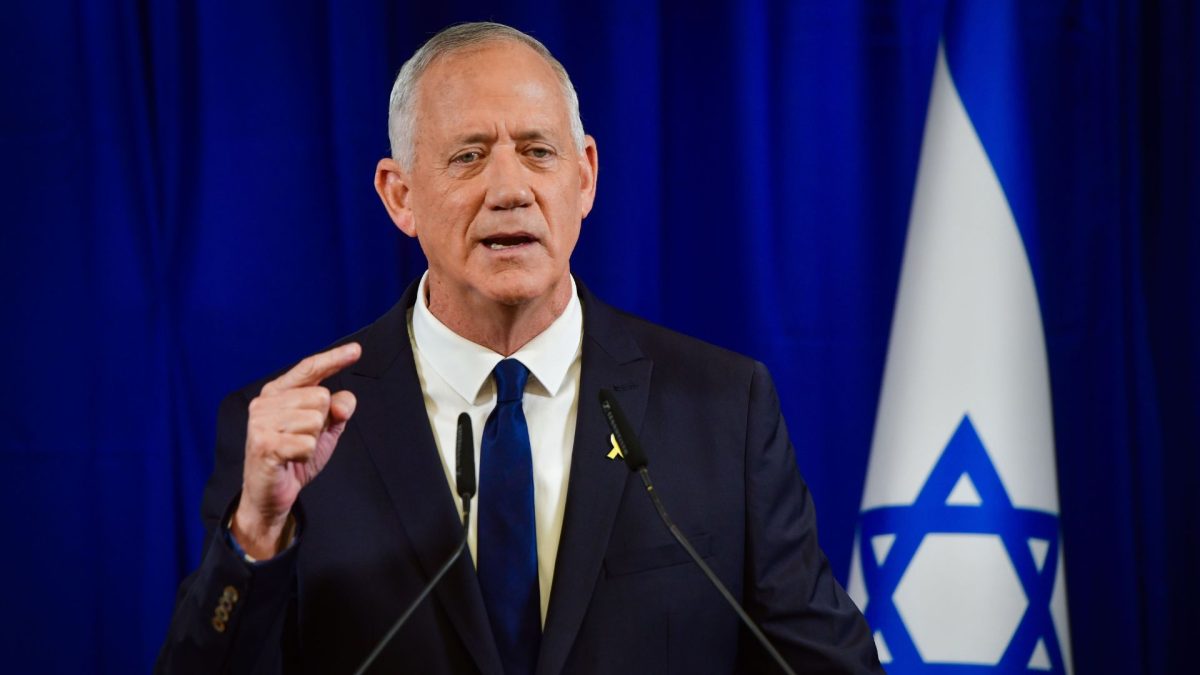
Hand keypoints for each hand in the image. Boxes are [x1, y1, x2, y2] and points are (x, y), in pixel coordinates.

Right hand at [232, 342, 361, 558]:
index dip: (334, 359)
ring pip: (315, 420)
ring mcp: (261, 423)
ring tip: (295, 449)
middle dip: (321, 422)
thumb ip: (337, 409)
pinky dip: (307, 454)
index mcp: (278, 392)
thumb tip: (344, 402)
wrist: (270, 495)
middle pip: (320, 397)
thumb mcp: (323, 430)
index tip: (357, 350)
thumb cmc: (294, 457)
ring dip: (313, 440)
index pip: (309, 369)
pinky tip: (292, 459)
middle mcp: (265, 402)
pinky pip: (308, 443)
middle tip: (302, 439)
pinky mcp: (264, 444)